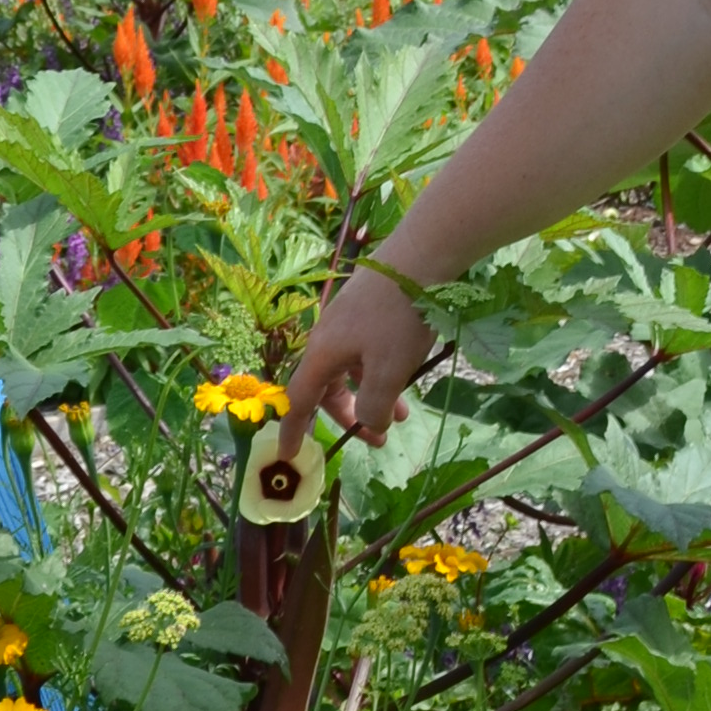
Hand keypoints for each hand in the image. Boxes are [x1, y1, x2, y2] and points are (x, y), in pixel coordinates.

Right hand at [282, 261, 439, 447]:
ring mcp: (347, 321)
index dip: (293, 430)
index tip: (288, 455)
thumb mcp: (389, 371)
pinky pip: (365, 352)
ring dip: (372, 395)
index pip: (299, 400)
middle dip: (350, 417)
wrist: (421, 256)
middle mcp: (327, 337)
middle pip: (327, 388)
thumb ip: (375, 405)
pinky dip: (380, 372)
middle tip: (378, 440)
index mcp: (322, 354)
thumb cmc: (399, 318)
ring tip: (404, 414)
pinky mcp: (368, 309)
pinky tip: (406, 375)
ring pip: (351, 370)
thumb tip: (371, 422)